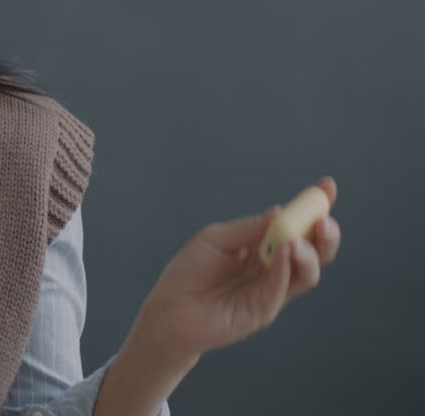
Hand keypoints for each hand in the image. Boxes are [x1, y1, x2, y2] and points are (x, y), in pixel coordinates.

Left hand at [127, 177, 341, 361]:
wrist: (170, 309)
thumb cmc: (189, 271)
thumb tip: (279, 213)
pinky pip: (282, 288)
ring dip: (309, 254)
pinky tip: (284, 253)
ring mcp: (272, 290)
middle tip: (324, 220)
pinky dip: (286, 269)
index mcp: (263, 245)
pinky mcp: (264, 310)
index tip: (327, 186)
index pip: (296, 225)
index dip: (314, 207)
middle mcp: (274, 267)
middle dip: (324, 234)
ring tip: (297, 242)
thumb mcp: (214, 238)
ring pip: (307, 273)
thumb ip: (247, 229)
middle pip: (313, 250)